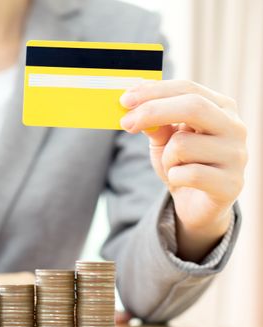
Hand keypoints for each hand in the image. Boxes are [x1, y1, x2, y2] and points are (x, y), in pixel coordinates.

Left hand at [120, 80, 246, 261]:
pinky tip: (182, 182)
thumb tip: (133, 104)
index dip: (154, 91)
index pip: (187, 88)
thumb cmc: (181, 163)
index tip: (124, 100)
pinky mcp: (231, 184)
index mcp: (221, 107)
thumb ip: (154, 121)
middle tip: (126, 124)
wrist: (197, 204)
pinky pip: (188, 174)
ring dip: (166, 158)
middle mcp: (235, 127)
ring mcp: (237, 155)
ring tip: (174, 166)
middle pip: (193, 107)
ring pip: (183, 145)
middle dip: (152, 112)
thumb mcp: (164, 138)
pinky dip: (174, 178)